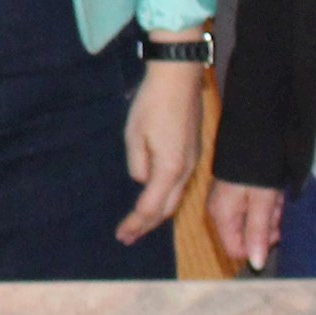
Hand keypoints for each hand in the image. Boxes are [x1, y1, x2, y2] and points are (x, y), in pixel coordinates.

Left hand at [117, 52, 207, 246]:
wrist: (179, 78)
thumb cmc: (153, 104)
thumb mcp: (134, 135)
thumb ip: (137, 164)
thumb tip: (142, 179)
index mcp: (170, 169)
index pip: (150, 208)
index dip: (135, 224)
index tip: (121, 235)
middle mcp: (186, 170)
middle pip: (167, 208)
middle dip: (147, 225)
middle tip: (128, 236)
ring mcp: (193, 162)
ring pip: (175, 197)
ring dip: (157, 212)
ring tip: (139, 222)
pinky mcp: (193, 152)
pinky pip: (179, 183)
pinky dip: (165, 196)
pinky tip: (155, 196)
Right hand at [208, 179, 286, 273]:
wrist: (252, 135)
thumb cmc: (256, 170)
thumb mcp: (261, 203)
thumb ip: (257, 234)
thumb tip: (256, 265)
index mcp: (221, 216)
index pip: (237, 250)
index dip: (258, 245)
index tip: (273, 228)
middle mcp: (220, 212)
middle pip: (247, 236)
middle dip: (267, 226)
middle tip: (275, 206)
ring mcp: (227, 202)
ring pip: (253, 222)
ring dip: (269, 213)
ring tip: (274, 194)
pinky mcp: (235, 193)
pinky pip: (253, 208)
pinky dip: (266, 203)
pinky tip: (271, 190)